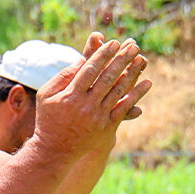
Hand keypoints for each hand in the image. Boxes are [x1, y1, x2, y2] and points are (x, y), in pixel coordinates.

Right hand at [34, 34, 150, 155]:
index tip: (113, 42)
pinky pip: (125, 108)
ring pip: (118, 91)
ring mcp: (98, 117)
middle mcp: (86, 106)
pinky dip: (136, 95)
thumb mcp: (47, 95)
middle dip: (121, 60)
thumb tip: (82, 60)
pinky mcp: (107, 127)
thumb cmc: (49, 118)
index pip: (89, 70)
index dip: (102, 55)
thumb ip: (62, 77)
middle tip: (133, 45)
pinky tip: (147, 83)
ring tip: (142, 59)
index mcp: (70, 96)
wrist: (55, 151)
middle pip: (107, 78)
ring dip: (132, 74)